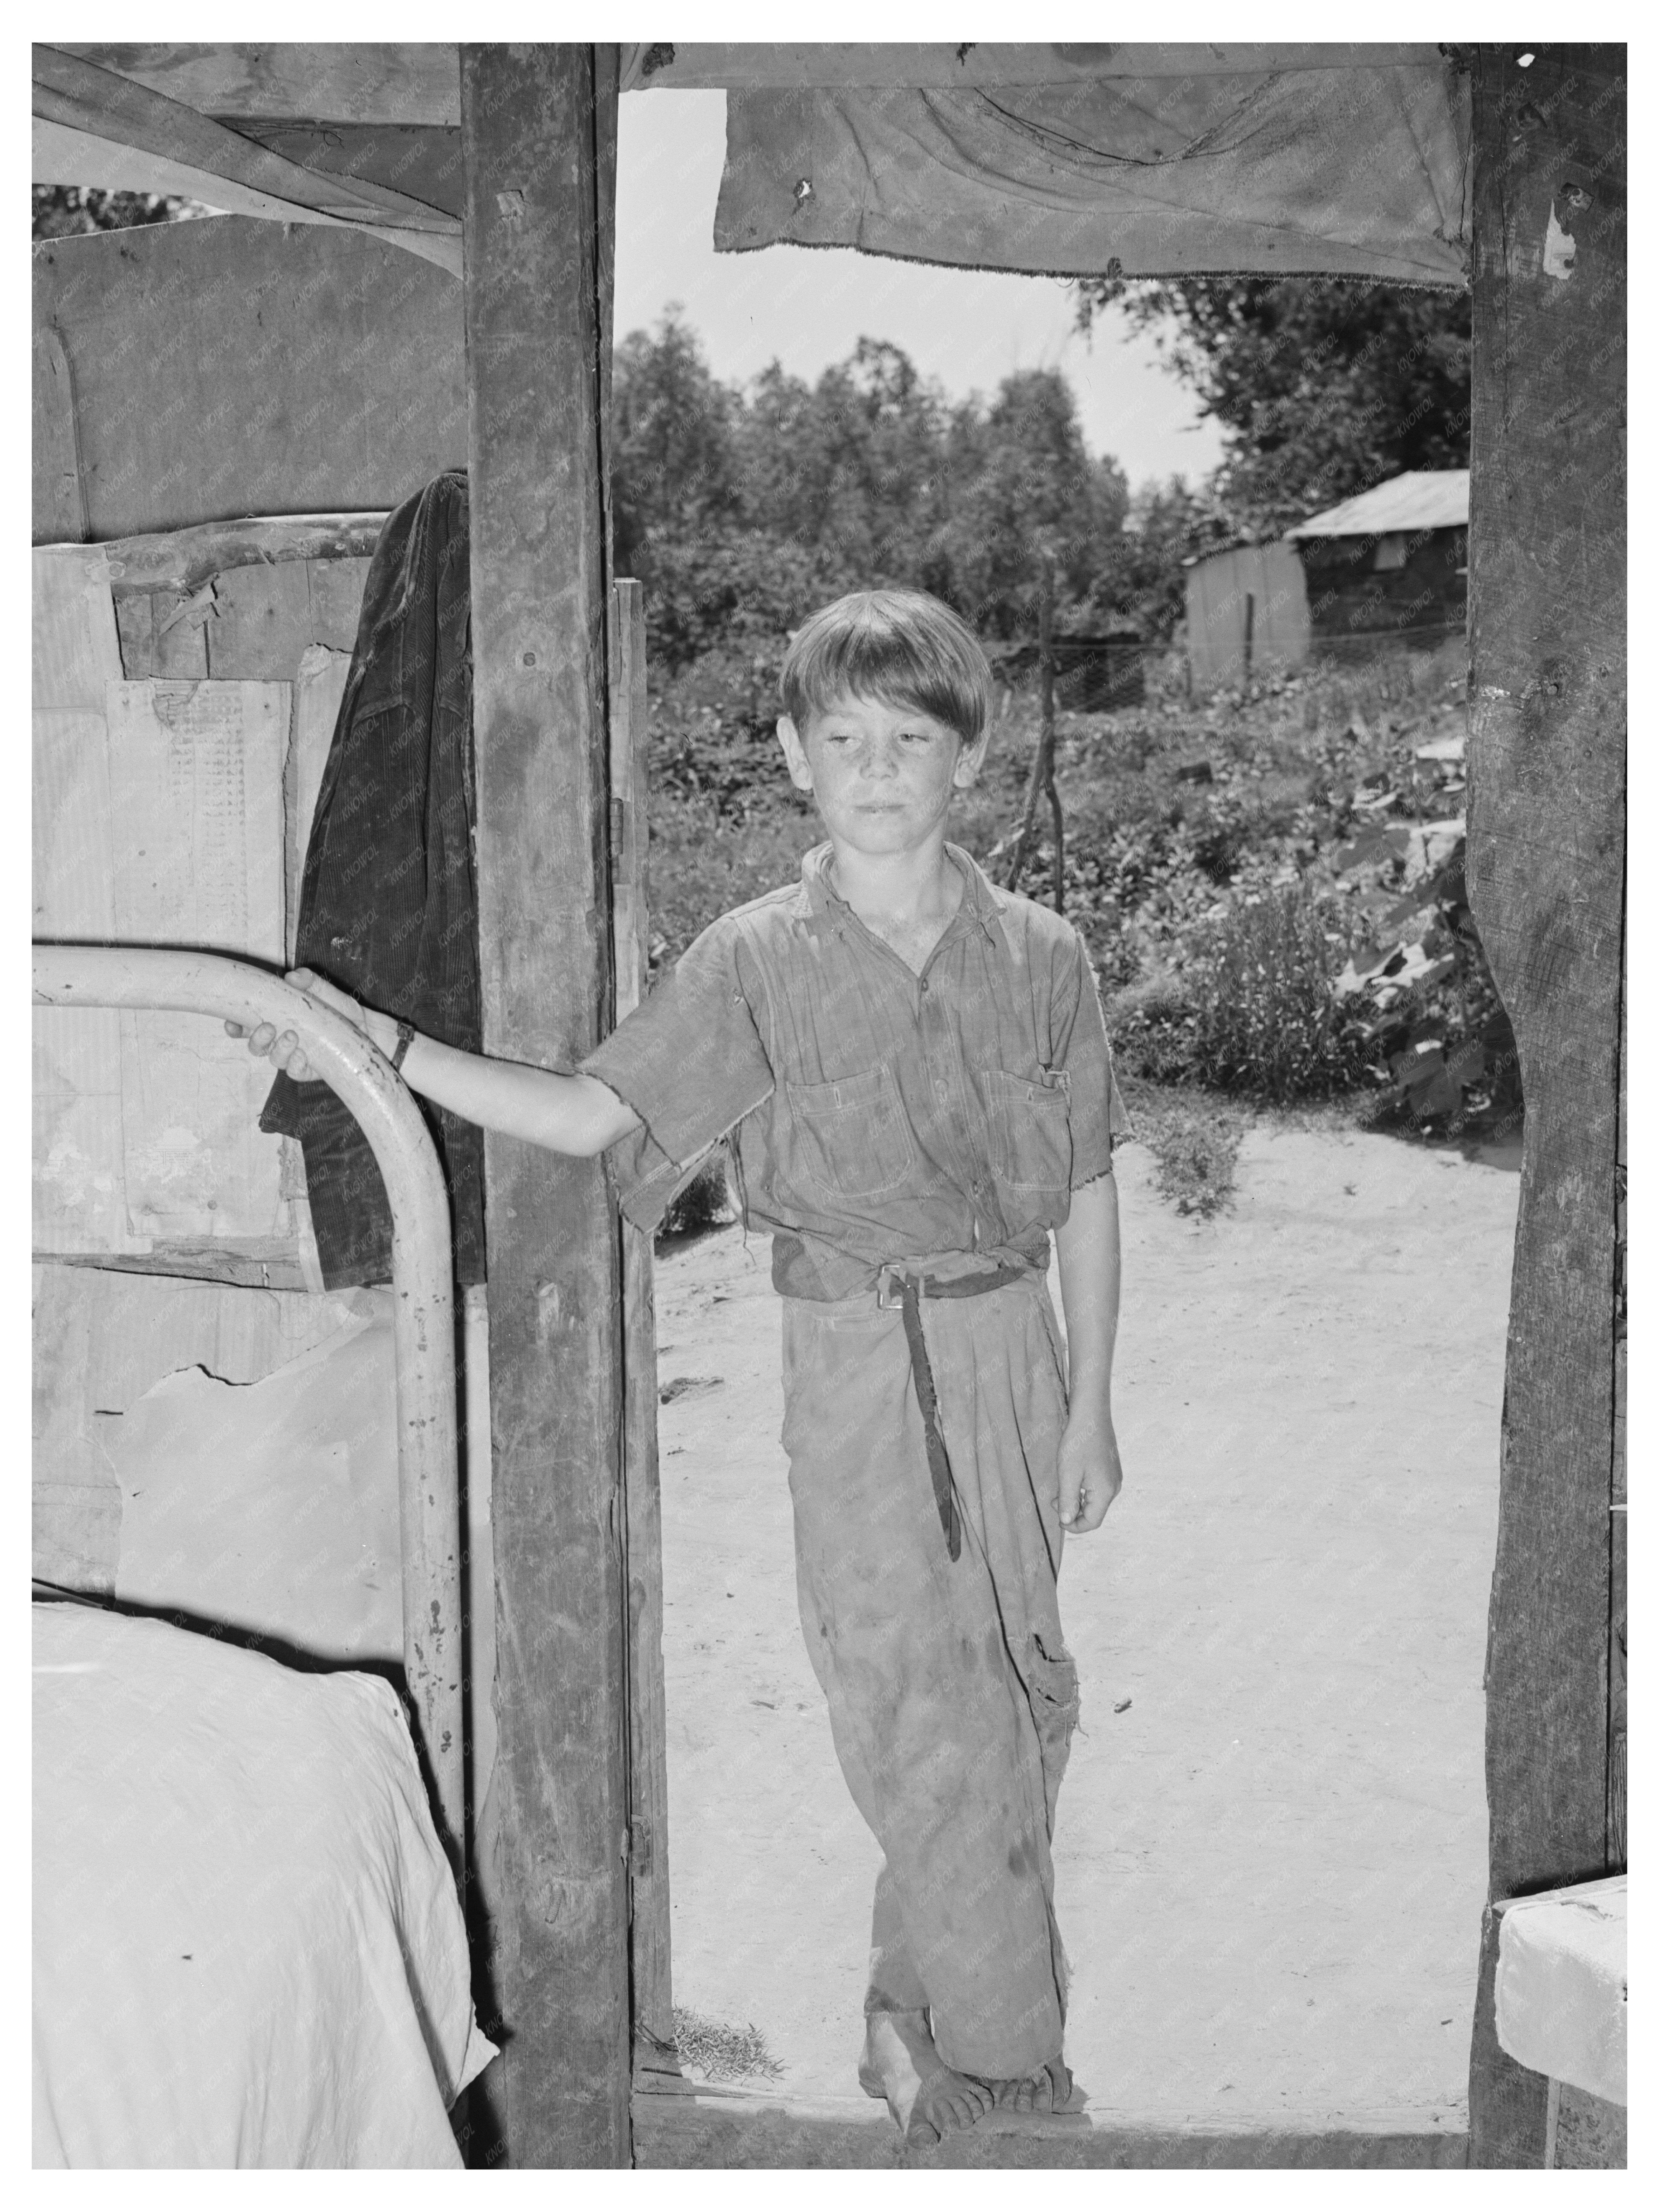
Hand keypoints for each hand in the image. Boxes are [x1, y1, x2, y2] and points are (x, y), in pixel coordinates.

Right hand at [223, 968, 373, 1082]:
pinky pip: (294, 1072)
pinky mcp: (308, 1070)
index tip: (232, 1022)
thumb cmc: (339, 1009)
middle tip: (268, 1026)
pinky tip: (303, 1055)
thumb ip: (310, 982)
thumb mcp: (326, 992)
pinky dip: (296, 1064)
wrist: (367, 1030)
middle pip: (255, 1045)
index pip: (246, 1025)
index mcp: (276, 1018)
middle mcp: (280, 1040)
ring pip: (273, 1059)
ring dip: (279, 1049)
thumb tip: (293, 976)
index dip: (234, 1026)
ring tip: (292, 1037)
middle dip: (256, 1038)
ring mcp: (293, 1057)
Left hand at [1056, 1398, 1122, 1533]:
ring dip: (1076, 1500)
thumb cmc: (1078, 1442)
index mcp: (1106, 1492)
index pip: (1092, 1522)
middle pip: (1094, 1512)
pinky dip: (1082, 1489)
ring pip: (1094, 1500)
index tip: (1056, 1519)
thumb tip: (1066, 1521)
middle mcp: (1114, 1487)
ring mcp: (1114, 1477)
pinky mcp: (1110, 1468)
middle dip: (1073, 1512)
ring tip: (1060, 1488)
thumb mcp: (1068, 1474)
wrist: (1091, 1414)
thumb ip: (1067, 1501)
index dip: (1073, 1526)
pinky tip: (1070, 1477)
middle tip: (1053, 1499)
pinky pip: (1096, 1488)